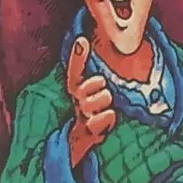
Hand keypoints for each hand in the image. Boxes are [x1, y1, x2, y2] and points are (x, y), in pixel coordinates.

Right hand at [64, 36, 116, 167]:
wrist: (85, 142)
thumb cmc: (96, 112)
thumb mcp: (95, 94)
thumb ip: (94, 76)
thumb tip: (91, 47)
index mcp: (78, 91)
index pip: (74, 72)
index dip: (77, 57)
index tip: (82, 41)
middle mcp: (78, 102)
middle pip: (83, 88)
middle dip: (95, 86)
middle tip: (102, 89)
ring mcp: (82, 117)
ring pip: (93, 102)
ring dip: (103, 103)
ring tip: (105, 107)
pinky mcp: (88, 132)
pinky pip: (100, 119)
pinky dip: (107, 118)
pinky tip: (109, 117)